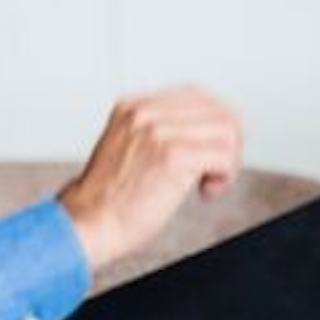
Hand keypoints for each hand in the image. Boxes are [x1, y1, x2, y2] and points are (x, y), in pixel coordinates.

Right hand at [57, 89, 245, 271]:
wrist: (91, 223)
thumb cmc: (111, 196)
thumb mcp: (130, 146)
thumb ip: (161, 130)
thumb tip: (208, 128)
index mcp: (133, 106)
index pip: (198, 96)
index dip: (215, 125)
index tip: (212, 150)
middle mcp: (145, 113)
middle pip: (218, 110)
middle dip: (228, 142)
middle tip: (217, 169)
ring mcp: (158, 132)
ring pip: (227, 131)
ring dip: (228, 161)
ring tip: (208, 182)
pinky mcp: (172, 156)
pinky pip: (223, 156)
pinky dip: (225, 176)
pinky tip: (206, 190)